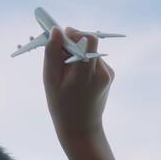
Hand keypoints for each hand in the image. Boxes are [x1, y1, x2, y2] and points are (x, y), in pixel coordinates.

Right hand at [43, 26, 112, 145]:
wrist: (81, 128)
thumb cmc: (61, 105)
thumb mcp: (50, 80)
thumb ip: (52, 54)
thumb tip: (57, 30)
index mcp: (86, 74)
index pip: (87, 39)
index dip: (73, 34)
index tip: (60, 41)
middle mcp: (102, 72)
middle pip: (89, 42)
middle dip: (73, 43)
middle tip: (60, 57)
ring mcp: (108, 74)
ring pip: (91, 50)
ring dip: (78, 54)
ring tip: (68, 74)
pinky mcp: (110, 75)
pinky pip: (95, 59)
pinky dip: (85, 63)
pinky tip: (77, 79)